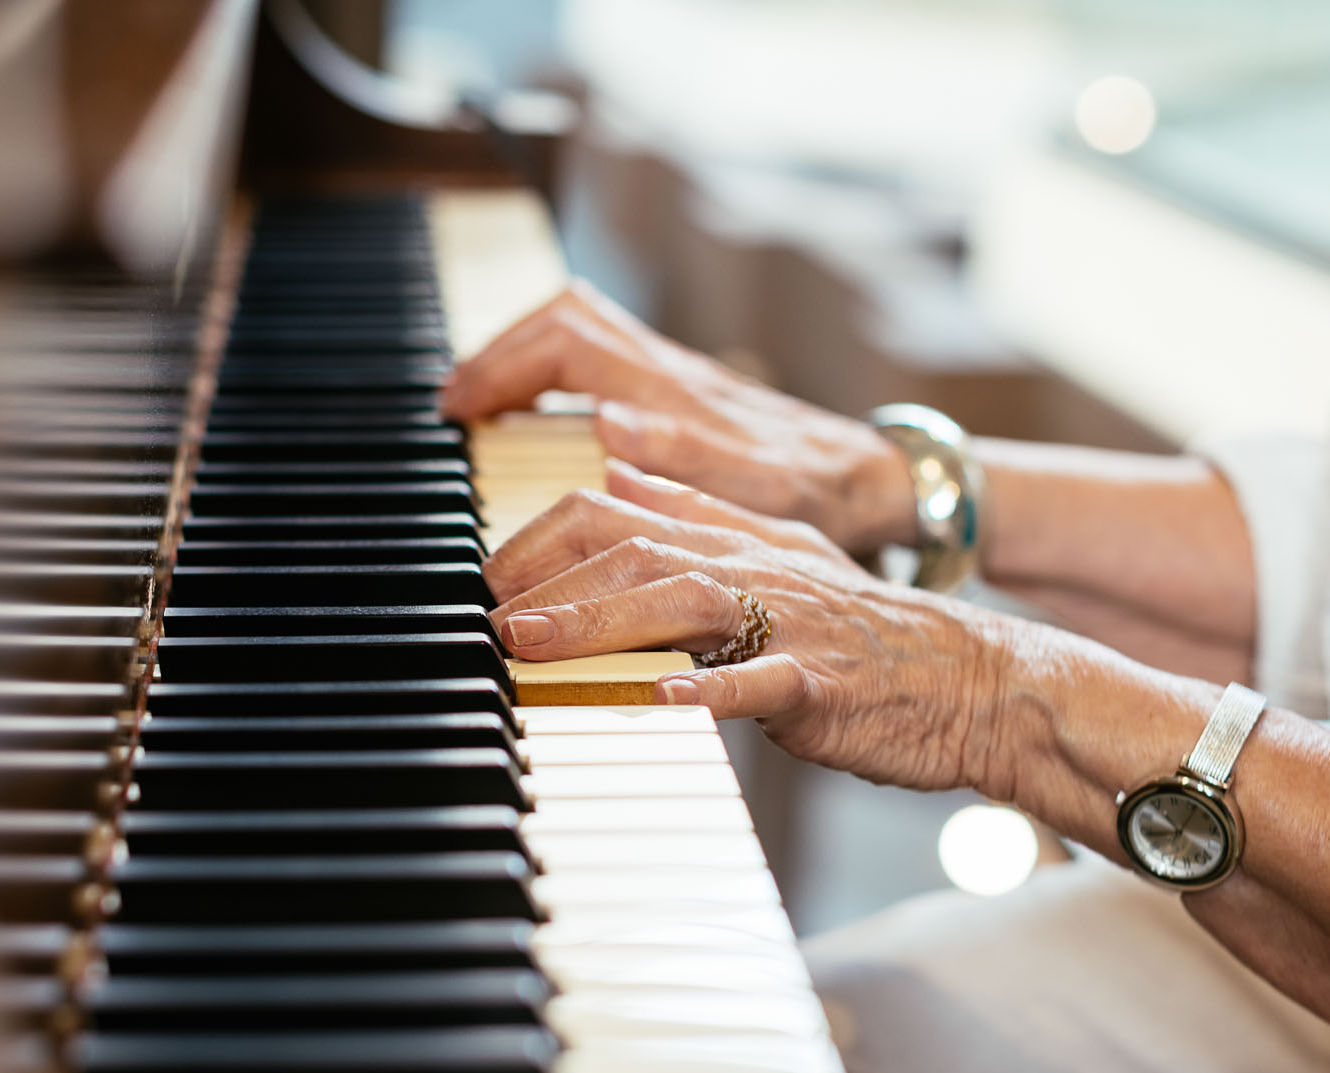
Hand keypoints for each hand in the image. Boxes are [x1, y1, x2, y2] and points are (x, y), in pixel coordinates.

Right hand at [441, 280, 915, 555]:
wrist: (875, 481)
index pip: (567, 342)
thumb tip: (604, 423)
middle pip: (565, 319)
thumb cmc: (819, 495)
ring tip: (478, 402)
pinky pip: (601, 358)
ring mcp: (676, 377)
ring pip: (582, 328)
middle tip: (453, 404)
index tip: (457, 407)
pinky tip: (534, 411)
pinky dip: (553, 373)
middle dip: (498, 352)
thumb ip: (682, 457)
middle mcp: (671, 371)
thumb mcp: (759, 489)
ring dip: (522, 355)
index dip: (503, 366)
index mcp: (676, 392)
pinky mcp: (681, 394)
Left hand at [485, 489, 1013, 793]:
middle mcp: (754, 566)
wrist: (975, 680)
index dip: (541, 541)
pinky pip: (764, 682)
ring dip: (600, 623)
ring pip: (684, 602)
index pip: (615, 514)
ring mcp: (791, 622)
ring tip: (536, 646)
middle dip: (550, 581)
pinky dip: (711, 692)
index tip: (486, 581)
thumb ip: (694, 517)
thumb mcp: (775, 559)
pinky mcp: (823, 683)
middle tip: (487, 619)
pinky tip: (663, 701)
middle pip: (634, 551)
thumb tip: (617, 477)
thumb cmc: (863, 637)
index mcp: (734, 538)